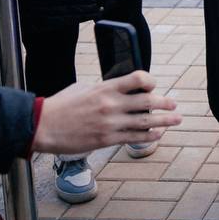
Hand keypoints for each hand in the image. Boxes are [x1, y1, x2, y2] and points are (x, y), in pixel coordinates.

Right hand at [30, 71, 180, 153]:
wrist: (42, 126)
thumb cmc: (61, 105)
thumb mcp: (84, 88)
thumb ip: (105, 88)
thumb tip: (121, 89)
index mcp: (106, 88)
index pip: (138, 79)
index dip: (150, 82)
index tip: (153, 86)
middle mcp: (111, 104)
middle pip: (148, 102)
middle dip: (165, 103)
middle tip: (174, 104)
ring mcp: (110, 123)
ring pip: (145, 122)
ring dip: (165, 121)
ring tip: (176, 119)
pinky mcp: (106, 139)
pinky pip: (134, 137)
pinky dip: (149, 136)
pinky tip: (157, 134)